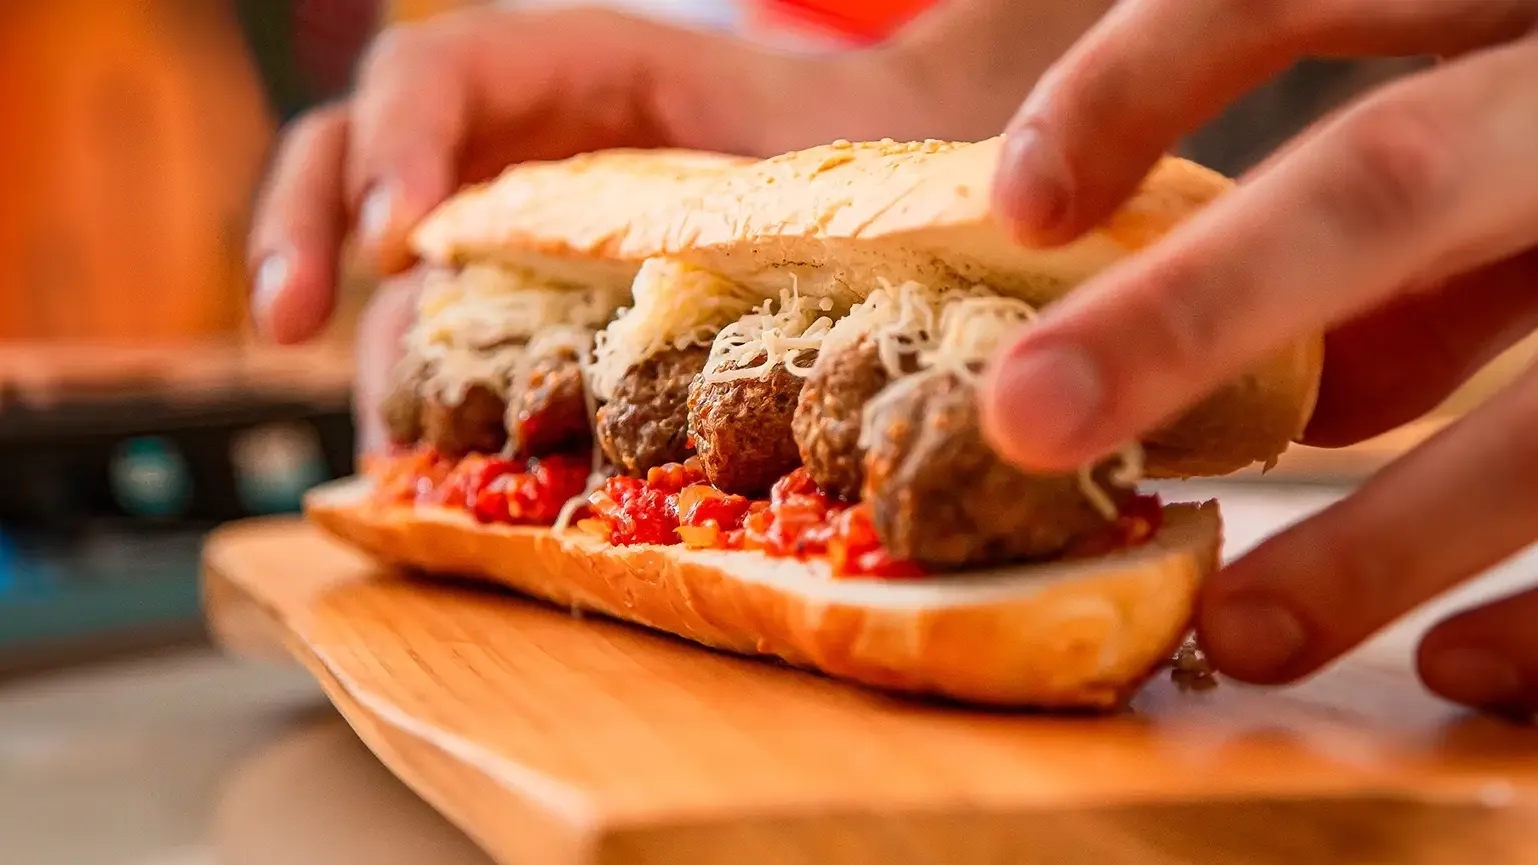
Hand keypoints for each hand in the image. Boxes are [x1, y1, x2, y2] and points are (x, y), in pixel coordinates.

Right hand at [247, 2, 1094, 450]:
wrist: (898, 181)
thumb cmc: (860, 153)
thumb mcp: (820, 150)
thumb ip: (783, 184)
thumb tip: (787, 275)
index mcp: (577, 69)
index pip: (440, 72)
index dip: (402, 140)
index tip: (409, 230)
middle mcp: (518, 136)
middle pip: (356, 149)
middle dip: (306, 227)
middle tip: (290, 317)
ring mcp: (507, 215)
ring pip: (377, 253)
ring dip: (357, 341)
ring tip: (374, 443)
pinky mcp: (517, 291)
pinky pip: (439, 327)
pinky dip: (421, 392)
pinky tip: (423, 464)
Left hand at [983, 0, 1537, 714]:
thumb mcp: (1515, 102)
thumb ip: (1410, 217)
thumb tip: (1258, 368)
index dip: (1147, 75)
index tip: (1023, 207)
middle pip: (1390, 184)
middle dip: (1200, 309)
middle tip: (1031, 420)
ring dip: (1380, 533)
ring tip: (1242, 632)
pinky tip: (1466, 669)